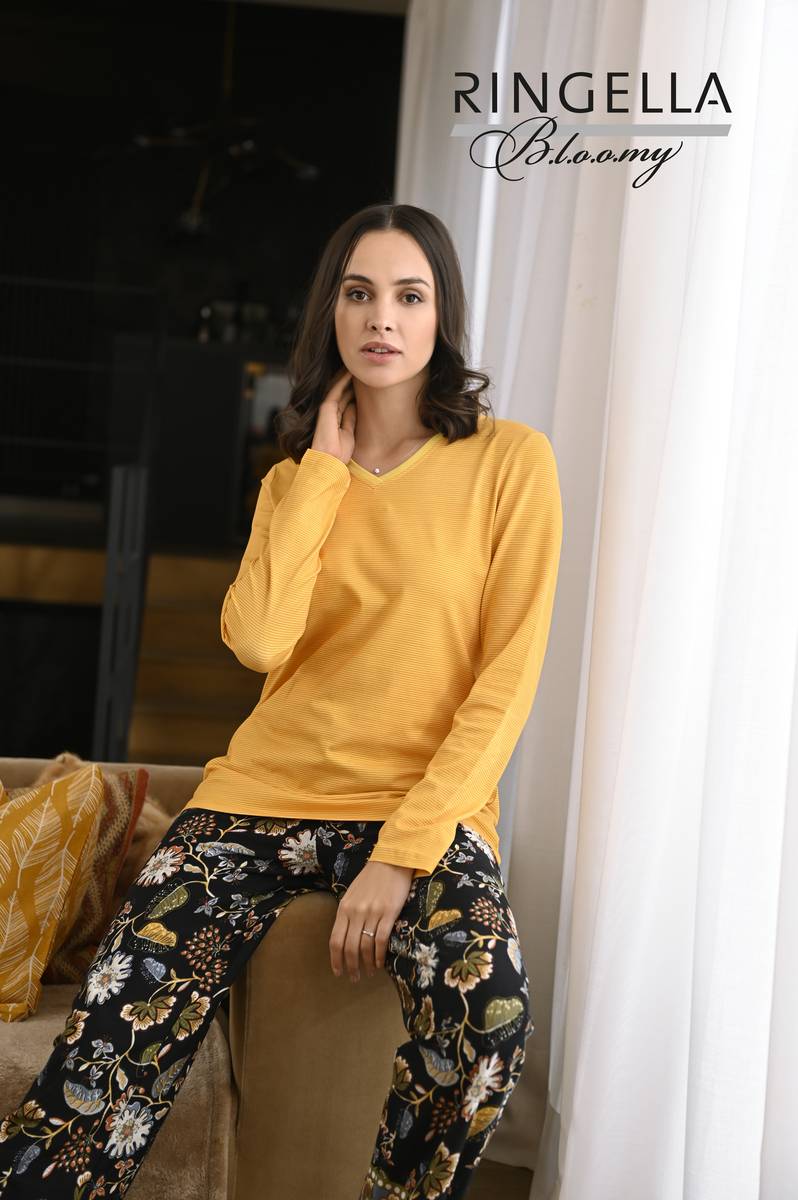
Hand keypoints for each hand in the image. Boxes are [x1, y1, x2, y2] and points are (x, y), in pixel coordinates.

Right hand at [311, 368, 356, 464]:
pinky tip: (350, 371)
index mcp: (336, 419)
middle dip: (351, 381)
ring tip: (356, 366)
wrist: (329, 461)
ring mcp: (327, 409)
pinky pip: (336, 390)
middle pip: (343, 392)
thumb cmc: (339, 453)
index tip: (365, 382)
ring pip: (339, 388)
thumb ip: (350, 419)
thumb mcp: (349, 433)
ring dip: (347, 377)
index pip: (347, 400)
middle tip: (362, 370)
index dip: (355, 391)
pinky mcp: (326, 408)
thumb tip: (355, 407)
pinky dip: (342, 380)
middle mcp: (330, 412)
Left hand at [329, 859, 414, 981]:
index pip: (335, 940)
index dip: (336, 960)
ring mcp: (372, 913)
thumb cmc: (372, 878)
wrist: (393, 860)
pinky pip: (381, 940)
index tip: (338, 972)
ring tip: (368, 972)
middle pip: (349, 947)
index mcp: (344, 908)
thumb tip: (345, 936)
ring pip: (365, 946)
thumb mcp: (353, 894)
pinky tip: (380, 964)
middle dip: (351, 966)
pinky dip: (379, 956)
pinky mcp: (389, 913)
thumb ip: (348, 913)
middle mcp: (356, 912)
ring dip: (366, 964)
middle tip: (354, 978)